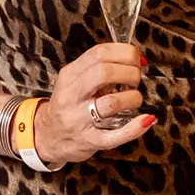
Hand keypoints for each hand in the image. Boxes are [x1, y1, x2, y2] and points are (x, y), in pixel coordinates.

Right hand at [34, 41, 154, 163]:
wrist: (48, 136)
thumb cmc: (69, 104)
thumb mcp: (74, 79)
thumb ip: (99, 67)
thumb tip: (137, 58)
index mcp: (69, 75)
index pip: (99, 53)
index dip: (125, 53)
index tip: (135, 59)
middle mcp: (72, 96)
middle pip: (104, 73)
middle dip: (130, 73)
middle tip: (135, 80)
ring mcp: (79, 120)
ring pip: (111, 103)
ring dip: (133, 97)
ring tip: (134, 99)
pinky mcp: (89, 141)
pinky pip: (114, 135)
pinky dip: (134, 128)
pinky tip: (146, 120)